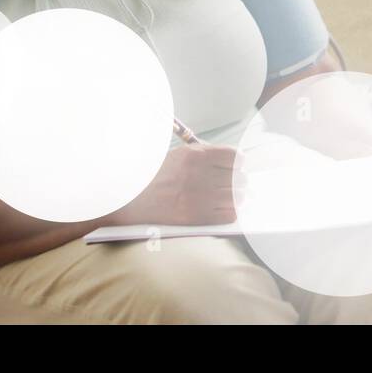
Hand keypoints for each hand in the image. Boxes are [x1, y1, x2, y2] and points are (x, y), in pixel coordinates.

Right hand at [109, 141, 243, 226]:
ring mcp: (199, 197)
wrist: (132, 199)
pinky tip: (223, 209)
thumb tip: (234, 164)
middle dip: (239, 182)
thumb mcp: (180, 155)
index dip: (238, 163)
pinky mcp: (196, 217)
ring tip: (229, 198)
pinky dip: (230, 212)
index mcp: (195, 155)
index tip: (236, 167)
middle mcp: (199, 174)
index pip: (235, 157)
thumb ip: (206, 156)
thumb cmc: (157, 176)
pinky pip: (229, 215)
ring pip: (237, 197)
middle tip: (235, 185)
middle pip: (239, 178)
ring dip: (237, 198)